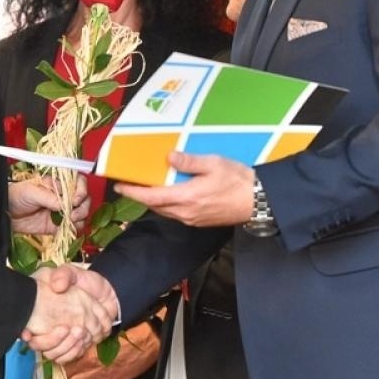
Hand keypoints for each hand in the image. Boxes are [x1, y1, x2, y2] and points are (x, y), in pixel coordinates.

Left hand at [9, 176, 89, 234]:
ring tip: (68, 221)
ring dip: (79, 218)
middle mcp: (63, 197)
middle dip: (82, 207)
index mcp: (57, 184)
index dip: (81, 190)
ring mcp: (62, 211)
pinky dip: (72, 229)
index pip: (79, 183)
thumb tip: (64, 205)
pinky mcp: (57, 225)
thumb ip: (48, 197)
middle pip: (84, 199)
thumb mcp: (30, 191)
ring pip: (82, 214)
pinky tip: (64, 228)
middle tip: (72, 214)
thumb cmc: (15, 196)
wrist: (5, 214)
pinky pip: (73, 227)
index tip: (75, 200)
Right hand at [24, 266, 116, 363]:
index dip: (27, 334)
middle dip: (53, 341)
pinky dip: (76, 351)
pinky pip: (69, 357)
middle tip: (67, 328)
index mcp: (41, 312)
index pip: (27, 330)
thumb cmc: (84, 282)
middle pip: (40, 346)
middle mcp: (46, 328)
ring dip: (67, 346)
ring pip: (54, 354)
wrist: (106, 292)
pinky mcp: (73, 345)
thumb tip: (56, 287)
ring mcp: (60, 339)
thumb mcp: (71, 272)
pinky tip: (86, 339)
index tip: (30, 334)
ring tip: (80, 331)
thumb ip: (63, 275)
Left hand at [65, 320, 161, 378]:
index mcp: (91, 347)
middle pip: (67, 370)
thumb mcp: (109, 333)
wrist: (149, 343)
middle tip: (60, 371)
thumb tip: (85, 340)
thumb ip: (94, 340)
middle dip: (62, 371)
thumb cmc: (131, 334)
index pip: (68, 354)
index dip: (62, 356)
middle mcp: (91, 362)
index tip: (59, 355)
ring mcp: (99, 375)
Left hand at [114, 152, 254, 226]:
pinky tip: (171, 193)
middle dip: (142, 195)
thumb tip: (169, 157)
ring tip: (150, 187)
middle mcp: (185, 212)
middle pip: (155, 205)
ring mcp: (192, 219)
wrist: (258, 202)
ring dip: (155, 200)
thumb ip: (189, 161)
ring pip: (165, 211)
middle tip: (133, 183)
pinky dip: (167, 204)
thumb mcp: (214, 164)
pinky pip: (176, 214)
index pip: (151, 196)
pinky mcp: (199, 222)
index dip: (133, 192)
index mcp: (186, 197)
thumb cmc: (238, 181)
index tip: (119, 186)